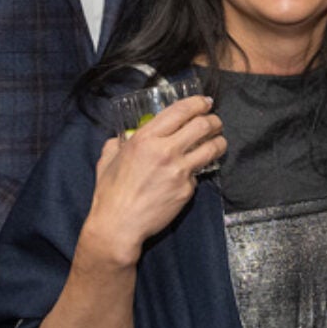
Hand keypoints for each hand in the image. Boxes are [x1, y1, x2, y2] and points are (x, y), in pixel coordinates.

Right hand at [78, 96, 224, 263]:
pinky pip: (198, 173)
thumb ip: (118, 144)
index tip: (205, 102)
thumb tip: (123, 138)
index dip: (197, 103)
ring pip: (212, 147)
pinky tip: (191, 172)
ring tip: (218, 141)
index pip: (181, 111)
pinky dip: (197, 170)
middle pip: (203, 125)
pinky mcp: (187, 189)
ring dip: (219, 141)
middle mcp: (166, 150)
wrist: (119, 225)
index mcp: (146, 138)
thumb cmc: (110, 194)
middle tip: (214, 122)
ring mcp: (179, 170)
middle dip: (214, 120)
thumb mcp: (107, 160)